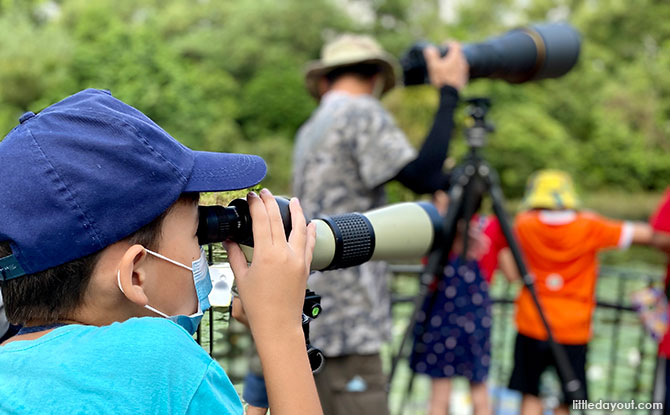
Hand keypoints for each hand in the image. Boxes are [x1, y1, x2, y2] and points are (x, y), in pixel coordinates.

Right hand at [224, 189, 316, 334]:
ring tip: (294, 200)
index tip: (252, 196)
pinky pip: (309, 244)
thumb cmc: (257, 306)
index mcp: (266, 254)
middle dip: (271, 203)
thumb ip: (235, 256)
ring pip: (300, 228)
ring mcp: (298, 260)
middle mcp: (285, 254)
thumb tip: (228, 240)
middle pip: (279, 219)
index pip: (261, 221)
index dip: (256, 205)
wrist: (278, 325)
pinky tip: (310, 224)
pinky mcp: (305, 267)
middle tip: (265, 193)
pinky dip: (310, 232)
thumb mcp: (241, 278)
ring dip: (297, 212)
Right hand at [423, 42, 468, 89]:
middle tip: (441, 58)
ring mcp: (464, 70)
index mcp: (456, 56)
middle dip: (450, 53)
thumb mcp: (433, 66)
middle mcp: (462, 62)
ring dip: (452, 62)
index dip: (448, 43)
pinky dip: (455, 70)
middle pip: (457, 53)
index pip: (455, 44)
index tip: (443, 46)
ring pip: (459, 62)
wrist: (449, 94)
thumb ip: (431, 55)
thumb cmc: (442, 78)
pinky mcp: (464, 78)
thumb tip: (429, 48)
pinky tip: (448, 76)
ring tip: (444, 67)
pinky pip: (460, 71)